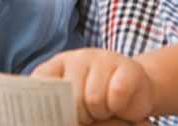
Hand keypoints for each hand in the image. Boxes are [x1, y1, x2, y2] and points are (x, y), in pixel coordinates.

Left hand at [32, 48, 153, 124]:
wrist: (136, 90)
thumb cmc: (99, 100)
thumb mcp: (75, 102)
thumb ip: (60, 107)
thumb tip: (50, 120)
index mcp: (60, 65)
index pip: (42, 78)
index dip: (42, 99)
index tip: (49, 116)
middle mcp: (79, 57)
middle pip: (70, 95)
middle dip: (79, 114)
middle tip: (87, 115)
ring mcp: (104, 59)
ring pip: (93, 98)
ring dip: (100, 113)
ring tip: (103, 109)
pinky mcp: (128, 68)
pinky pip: (117, 94)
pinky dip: (117, 106)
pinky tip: (117, 104)